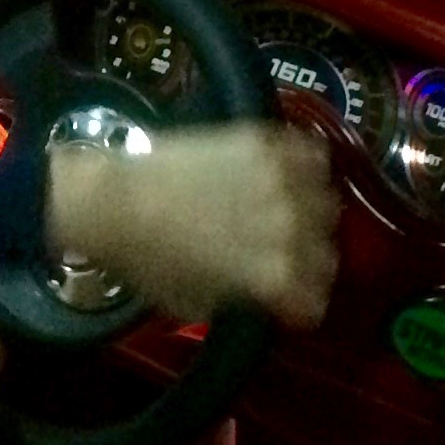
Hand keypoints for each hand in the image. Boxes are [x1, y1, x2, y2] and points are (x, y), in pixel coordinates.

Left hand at [46, 121, 341, 330]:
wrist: (115, 201)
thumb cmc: (149, 262)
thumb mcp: (201, 303)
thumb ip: (247, 300)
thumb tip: (266, 294)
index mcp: (279, 278)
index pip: (319, 297)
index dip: (300, 299)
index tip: (286, 293)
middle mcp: (293, 228)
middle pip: (328, 248)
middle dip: (309, 255)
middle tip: (283, 249)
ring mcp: (282, 179)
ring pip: (327, 198)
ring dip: (311, 207)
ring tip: (285, 207)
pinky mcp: (264, 140)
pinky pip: (309, 151)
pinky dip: (303, 163)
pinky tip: (282, 171)